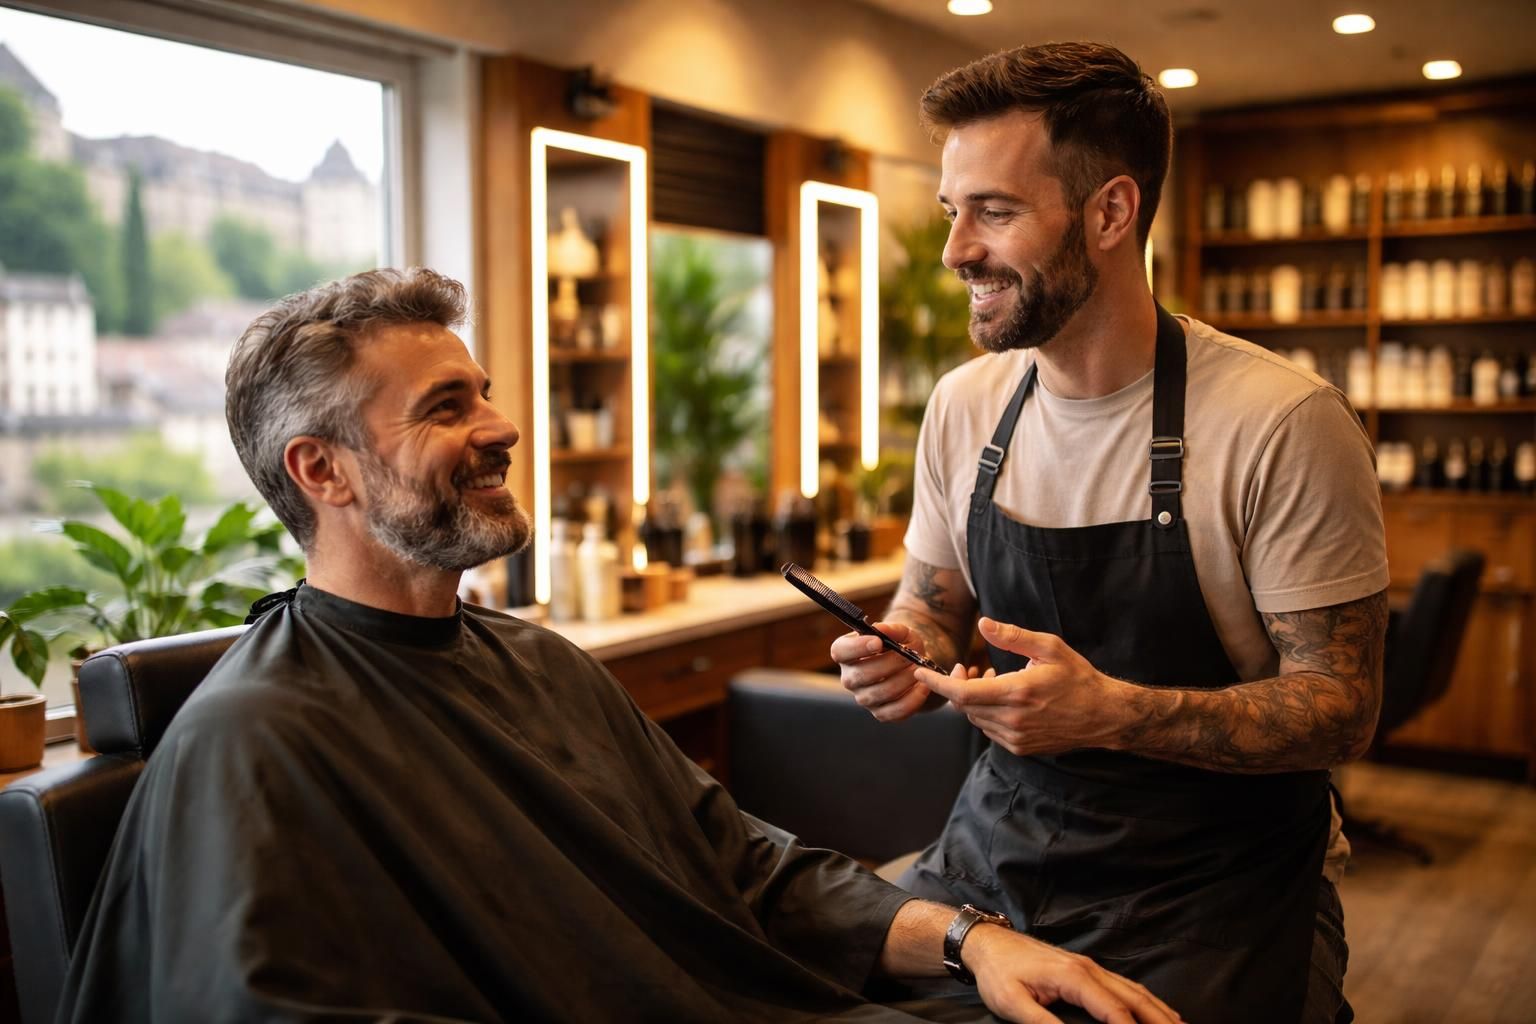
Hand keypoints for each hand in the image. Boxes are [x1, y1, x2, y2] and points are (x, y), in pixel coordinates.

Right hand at [829, 622, 942, 721]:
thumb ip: (891, 629)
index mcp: (845, 653)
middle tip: (909, 657)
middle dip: (890, 664)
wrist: (912, 665)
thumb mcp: (900, 632)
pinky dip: (912, 699)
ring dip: (904, 681)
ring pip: (880, 693)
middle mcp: (849, 678)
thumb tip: (880, 629)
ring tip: (919, 670)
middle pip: (862, 675)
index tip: (878, 641)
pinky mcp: (879, 712)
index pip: (840, 652)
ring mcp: (863, 698)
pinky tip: (923, 686)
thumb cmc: (900, 645)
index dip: (857, 647)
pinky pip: (894, 711)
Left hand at [916, 618, 1129, 756]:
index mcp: (1018, 693)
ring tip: (989, 680)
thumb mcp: (1049, 648)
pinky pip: (989, 730)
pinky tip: (1001, 699)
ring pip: (975, 718)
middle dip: (955, 686)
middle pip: (964, 706)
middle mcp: (1013, 720)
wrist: (1103, 716)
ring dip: (972, 700)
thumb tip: (983, 624)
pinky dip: (985, 714)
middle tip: (965, 668)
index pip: (963, 694)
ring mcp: (1016, 737)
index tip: (920, 673)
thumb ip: (1013, 636)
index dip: (937, 684)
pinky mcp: (1020, 747)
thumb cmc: (1077, 677)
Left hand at [966, 924, 1181, 1023]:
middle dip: (1159, 1020)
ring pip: (1134, 990)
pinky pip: (1125, 985)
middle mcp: (1089, 969)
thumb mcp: (1013, 1003)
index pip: (1114, 1010)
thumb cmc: (998, 973)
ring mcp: (1090, 967)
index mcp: (1073, 977)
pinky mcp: (1086, 969)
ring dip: (1159, 1011)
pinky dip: (1146, 1000)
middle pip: (1134, 998)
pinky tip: (1156, 1010)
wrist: (988, 943)